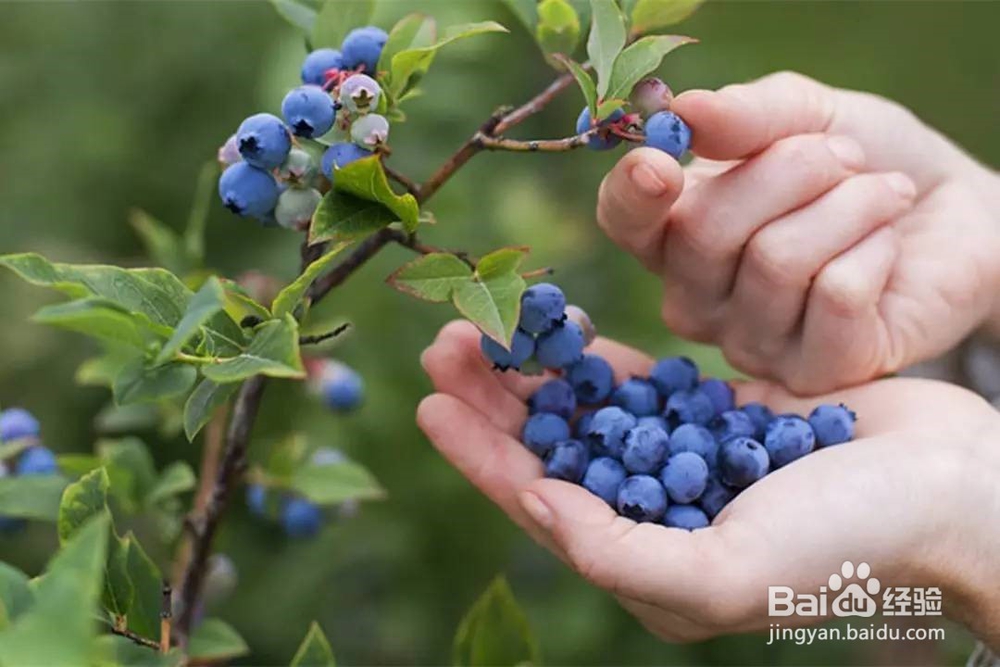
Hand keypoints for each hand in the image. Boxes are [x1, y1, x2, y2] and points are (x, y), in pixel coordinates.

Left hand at [417, 321, 999, 646]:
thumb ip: (623, 553)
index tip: (429, 403)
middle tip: (444, 341)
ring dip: (536, 368)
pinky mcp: (718, 415)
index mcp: (648, 562)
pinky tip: (561, 326)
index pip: (540, 504)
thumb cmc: (849, 546)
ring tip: (486, 322)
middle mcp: (657, 513)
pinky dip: (600, 355)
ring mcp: (685, 461)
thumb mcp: (728, 571)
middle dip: (495, 399)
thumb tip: (538, 507)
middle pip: (552, 449)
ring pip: (588, 410)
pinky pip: (642, 382)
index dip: (481, 455)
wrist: (952, 490)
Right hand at [597, 71, 999, 393]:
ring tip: (883, 193)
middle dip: (789, 170)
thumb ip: (745, 115)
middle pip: (703, 232)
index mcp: (675, 232)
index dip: (631, 194)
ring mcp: (750, 344)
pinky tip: (887, 248)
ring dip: (847, 205)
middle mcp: (697, 298)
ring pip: (775, 261)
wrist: (951, 211)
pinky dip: (874, 249)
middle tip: (845, 156)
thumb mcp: (806, 115)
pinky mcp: (815, 373)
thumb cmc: (862, 162)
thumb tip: (685, 112)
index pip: (623, 222)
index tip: (660, 162)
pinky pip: (834, 296)